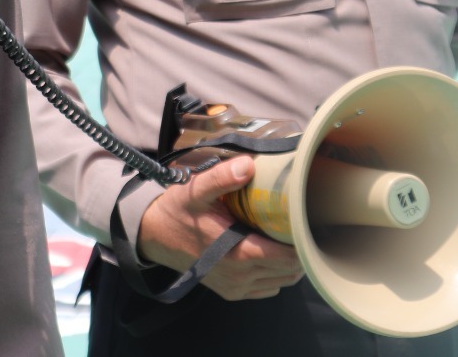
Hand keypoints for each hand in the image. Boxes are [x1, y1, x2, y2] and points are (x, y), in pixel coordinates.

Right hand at [136, 156, 303, 300]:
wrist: (153, 236)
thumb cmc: (178, 211)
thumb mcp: (196, 190)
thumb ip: (222, 178)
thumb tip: (249, 165)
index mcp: (238, 252)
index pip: (290, 258)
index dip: (302, 241)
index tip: (304, 222)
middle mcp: (241, 276)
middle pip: (291, 271)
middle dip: (299, 251)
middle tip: (298, 226)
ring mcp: (236, 287)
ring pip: (282, 282)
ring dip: (289, 264)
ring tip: (286, 239)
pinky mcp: (232, 292)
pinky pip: (267, 289)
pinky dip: (274, 275)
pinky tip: (268, 254)